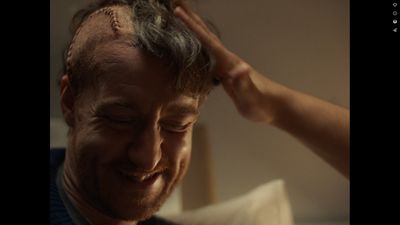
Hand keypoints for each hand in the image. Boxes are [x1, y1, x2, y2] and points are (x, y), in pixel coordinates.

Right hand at [174, 1, 275, 122]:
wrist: (274, 105)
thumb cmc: (262, 101)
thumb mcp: (251, 95)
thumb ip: (244, 82)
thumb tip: (239, 68)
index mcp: (229, 62)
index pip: (207, 40)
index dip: (192, 26)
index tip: (178, 12)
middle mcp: (227, 60)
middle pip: (206, 35)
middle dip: (192, 18)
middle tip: (177, 3)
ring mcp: (227, 65)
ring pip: (207, 42)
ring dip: (195, 27)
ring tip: (184, 16)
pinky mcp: (226, 72)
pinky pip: (209, 53)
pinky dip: (200, 43)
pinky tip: (197, 43)